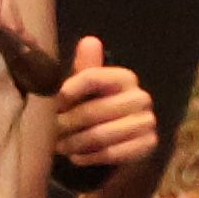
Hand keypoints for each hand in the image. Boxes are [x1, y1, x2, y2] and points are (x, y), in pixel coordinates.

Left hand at [43, 41, 156, 184]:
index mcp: (124, 78)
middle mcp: (140, 97)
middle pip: (94, 111)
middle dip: (66, 124)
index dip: (69, 91)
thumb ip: (85, 69)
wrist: (117, 142)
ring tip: (59, 146)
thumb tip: (89, 40)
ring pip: (101, 134)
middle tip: (51, 131)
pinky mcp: (147, 144)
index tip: (53, 103)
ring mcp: (146, 122)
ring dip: (74, 143)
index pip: (94, 78)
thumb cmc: (94, 109)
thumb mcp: (85, 90)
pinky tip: (76, 157)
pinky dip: (89, 157)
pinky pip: (112, 153)